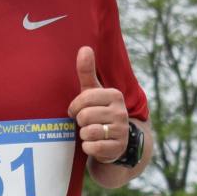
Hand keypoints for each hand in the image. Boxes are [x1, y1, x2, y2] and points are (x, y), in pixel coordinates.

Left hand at [67, 46, 127, 162]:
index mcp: (115, 95)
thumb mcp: (93, 92)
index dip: (75, 107)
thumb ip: (87, 71)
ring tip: (91, 132)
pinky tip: (95, 143)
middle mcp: (121, 112)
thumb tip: (84, 48)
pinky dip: (88, 147)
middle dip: (80, 122)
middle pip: (84, 116)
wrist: (116, 140)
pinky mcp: (117, 148)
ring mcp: (121, 131)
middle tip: (87, 122)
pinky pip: (92, 148)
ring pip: (88, 132)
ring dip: (84, 134)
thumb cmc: (99, 111)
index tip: (77, 110)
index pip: (84, 98)